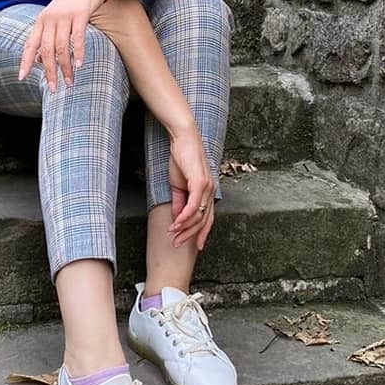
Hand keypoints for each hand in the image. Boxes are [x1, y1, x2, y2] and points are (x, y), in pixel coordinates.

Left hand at [19, 0, 106, 91]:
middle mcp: (49, 19)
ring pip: (61, 47)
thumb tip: (39, 61)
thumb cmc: (70, 4)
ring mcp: (64, 17)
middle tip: (53, 88)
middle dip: (49, 71)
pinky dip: (78, 53)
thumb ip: (46, 39)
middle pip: (46, 50)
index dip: (25, 61)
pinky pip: (77, 37)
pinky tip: (79, 65)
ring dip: (65, 67)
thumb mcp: (54, 20)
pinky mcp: (80, 15)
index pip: (30, 44)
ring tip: (69, 82)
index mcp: (41, 21)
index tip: (22, 77)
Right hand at [166, 126, 215, 249]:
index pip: (209, 218)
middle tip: (177, 244)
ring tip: (173, 235)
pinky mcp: (200, 182)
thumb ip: (180, 202)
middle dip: (190, 235)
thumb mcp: (178, 185)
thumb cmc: (182, 158)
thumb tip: (178, 219)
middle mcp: (211, 191)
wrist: (183, 139)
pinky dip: (184, 217)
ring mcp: (207, 187)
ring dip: (184, 228)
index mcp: (208, 192)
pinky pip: (193, 205)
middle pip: (204, 220)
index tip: (195, 246)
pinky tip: (176, 224)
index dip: (202, 233)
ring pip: (198, 215)